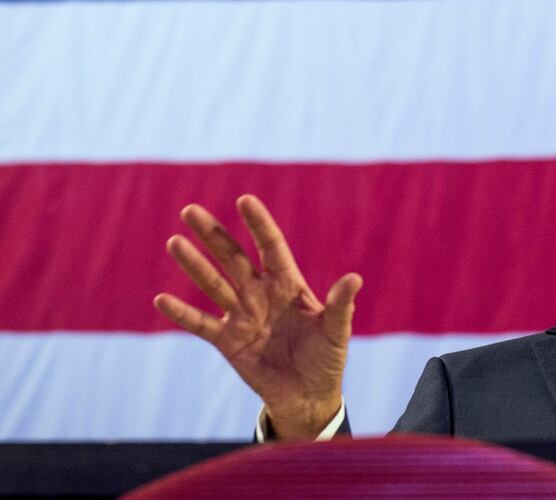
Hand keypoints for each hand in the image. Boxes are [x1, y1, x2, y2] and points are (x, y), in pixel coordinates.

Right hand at [153, 194, 361, 439]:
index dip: (258, 224)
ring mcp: (242, 315)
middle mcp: (261, 293)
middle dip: (213, 234)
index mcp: (288, 284)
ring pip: (213, 283)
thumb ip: (341, 305)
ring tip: (174, 242)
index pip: (271, 246)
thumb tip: (354, 279)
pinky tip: (161, 299)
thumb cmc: (326, 357)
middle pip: (233, 257)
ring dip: (193, 264)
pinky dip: (182, 313)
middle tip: (189, 210)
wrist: (307, 395)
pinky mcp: (228, 341)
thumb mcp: (336, 330)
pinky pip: (202, 324)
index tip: (244, 200)